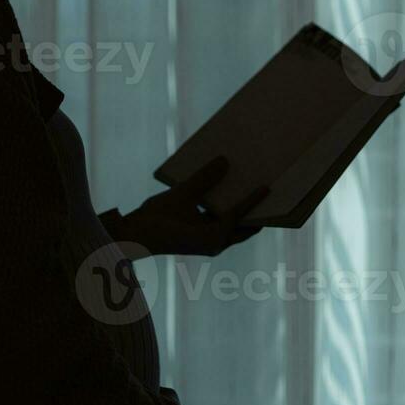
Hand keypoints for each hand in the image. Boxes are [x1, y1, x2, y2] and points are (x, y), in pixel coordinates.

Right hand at [104, 156, 268, 257]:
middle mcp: (215, 243)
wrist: (132, 237)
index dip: (255, 200)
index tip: (268, 187)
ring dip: (242, 214)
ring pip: (233, 227)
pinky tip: (226, 197)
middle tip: (272, 197)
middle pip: (245, 228)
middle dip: (257, 213)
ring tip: (253, 195)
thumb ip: (204, 178)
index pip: (240, 216)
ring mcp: (207, 243)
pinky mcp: (199, 239)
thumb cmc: (156, 218)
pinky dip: (226, 213)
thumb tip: (225, 160)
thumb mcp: (181, 194)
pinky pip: (220, 225)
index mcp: (214, 237)